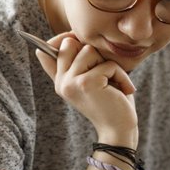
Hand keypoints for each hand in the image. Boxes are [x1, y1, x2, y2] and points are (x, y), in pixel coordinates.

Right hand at [35, 32, 138, 146]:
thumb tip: (57, 42)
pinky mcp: (86, 83)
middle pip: (70, 43)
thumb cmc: (110, 102)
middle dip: (93, 52)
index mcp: (59, 81)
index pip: (46, 50)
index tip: (77, 41)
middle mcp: (61, 82)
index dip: (64, 39)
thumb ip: (76, 64)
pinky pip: (107, 64)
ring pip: (89, 50)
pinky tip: (123, 90)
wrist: (119, 130)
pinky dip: (121, 75)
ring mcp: (70, 83)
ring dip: (109, 65)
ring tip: (114, 83)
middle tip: (104, 72)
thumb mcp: (90, 80)